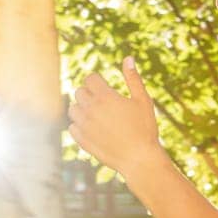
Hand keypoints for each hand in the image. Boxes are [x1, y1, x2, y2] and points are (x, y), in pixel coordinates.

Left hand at [68, 56, 160, 175]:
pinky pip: (72, 126)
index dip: (98, 81)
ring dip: (82, 108)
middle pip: (79, 92)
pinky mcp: (81, 140)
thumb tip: (128, 58)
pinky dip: (79, 125)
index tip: (105, 87)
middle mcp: (91, 109)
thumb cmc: (145, 128)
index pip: (90, 79)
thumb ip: (133, 79)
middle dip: (89, 93)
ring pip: (73, 108)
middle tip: (102, 101)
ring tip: (96, 114)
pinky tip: (92, 128)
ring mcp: (84, 125)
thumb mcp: (143, 101)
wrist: (139, 159)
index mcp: (105, 97)